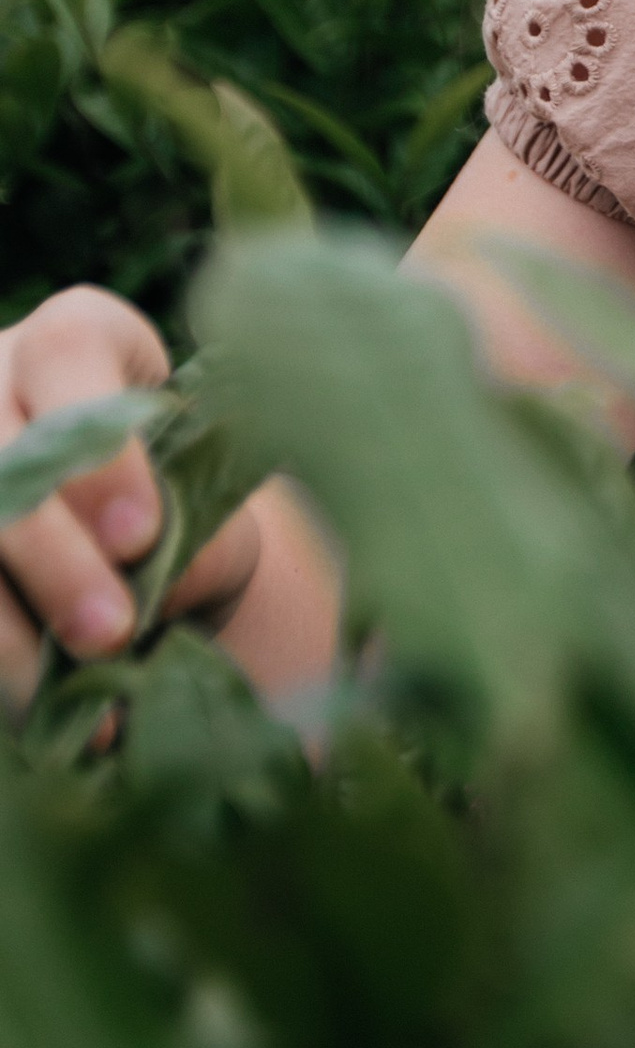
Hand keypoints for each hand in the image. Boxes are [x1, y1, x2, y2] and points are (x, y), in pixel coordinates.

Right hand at [0, 286, 262, 710]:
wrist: (122, 543)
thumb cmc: (173, 498)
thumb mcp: (203, 500)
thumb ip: (196, 527)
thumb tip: (162, 574)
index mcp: (76, 335)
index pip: (69, 352)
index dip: (97, 451)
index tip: (140, 539)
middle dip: (51, 555)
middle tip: (111, 632)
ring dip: (7, 632)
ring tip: (71, 706)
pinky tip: (35, 712)